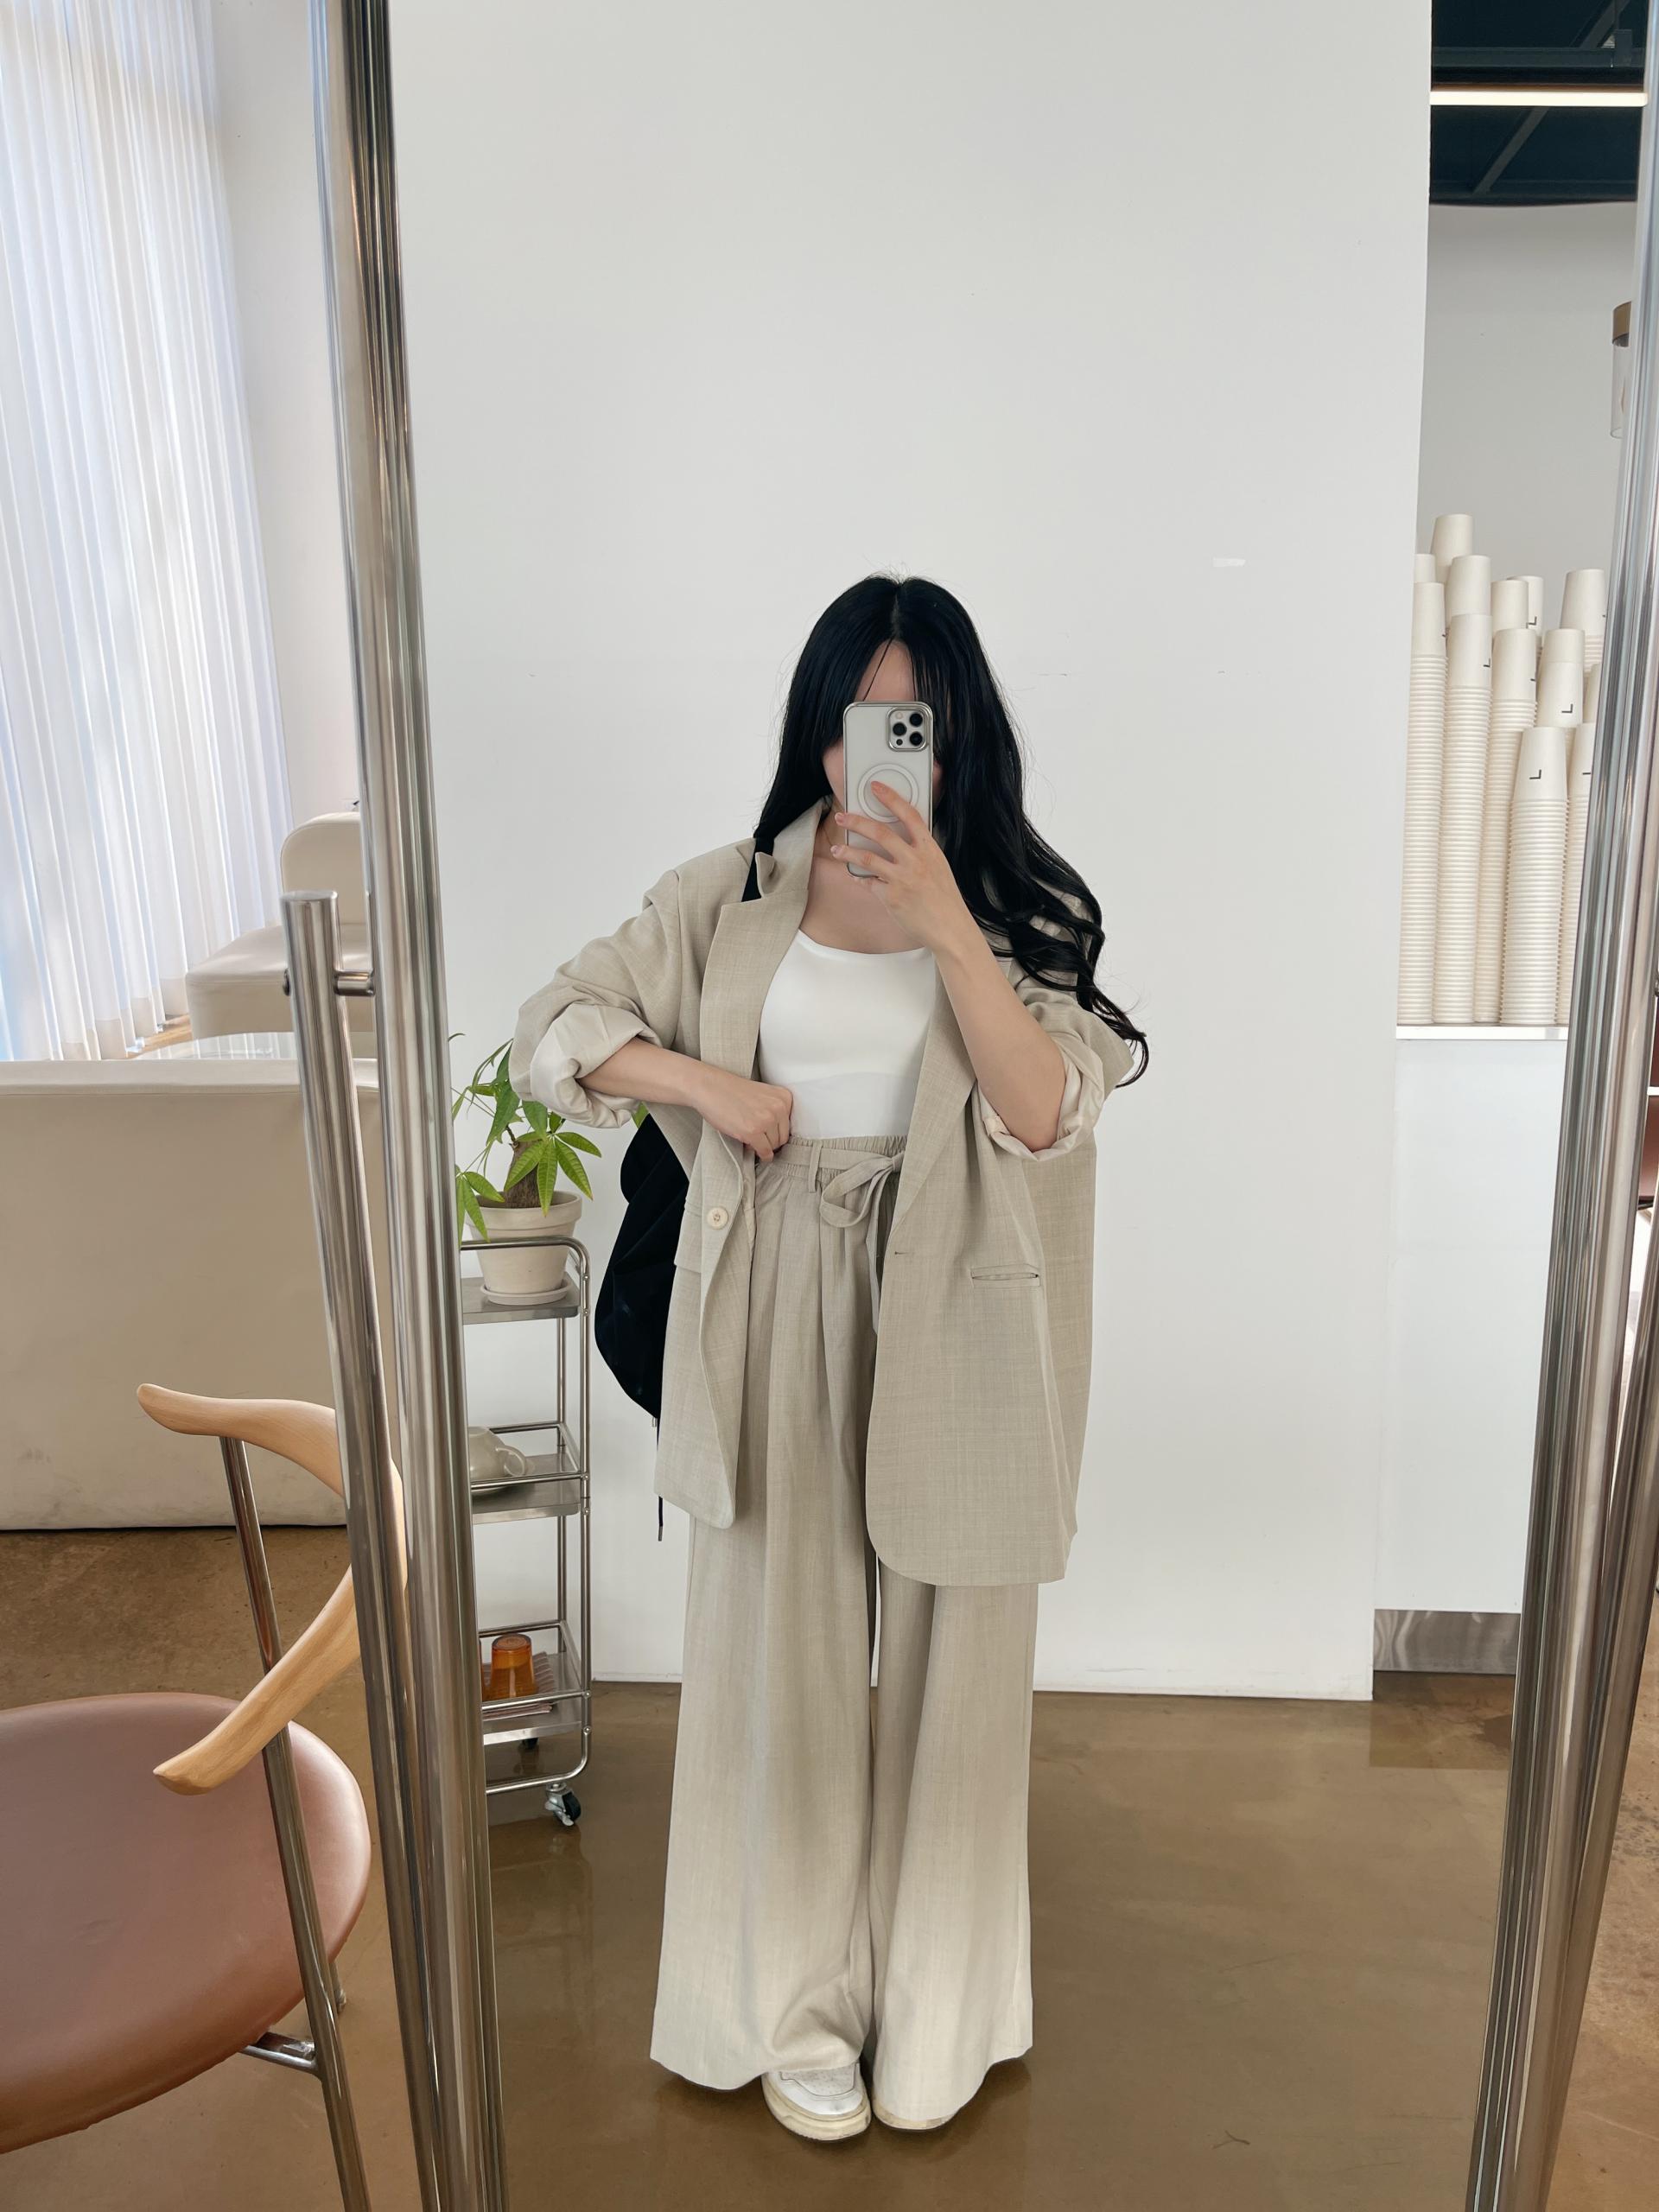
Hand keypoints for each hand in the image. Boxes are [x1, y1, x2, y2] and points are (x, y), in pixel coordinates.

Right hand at [689, 1064, 792, 1158]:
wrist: (710, 1088)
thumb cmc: (731, 1091)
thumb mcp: (762, 1094)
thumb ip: (774, 1109)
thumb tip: (778, 1133)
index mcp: (783, 1097)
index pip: (789, 1123)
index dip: (777, 1130)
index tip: (770, 1133)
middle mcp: (778, 1108)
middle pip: (783, 1137)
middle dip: (771, 1140)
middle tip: (759, 1138)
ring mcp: (766, 1120)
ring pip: (774, 1145)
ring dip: (764, 1146)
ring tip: (751, 1138)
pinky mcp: (753, 1132)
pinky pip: (764, 1151)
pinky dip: (762, 1155)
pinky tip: (756, 1151)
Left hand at [829, 783, 975, 955]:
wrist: (949, 928)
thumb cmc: (944, 899)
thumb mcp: (938, 867)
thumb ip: (919, 852)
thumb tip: (897, 842)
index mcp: (929, 849)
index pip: (909, 815)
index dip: (891, 798)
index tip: (876, 787)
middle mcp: (915, 860)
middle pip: (880, 832)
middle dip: (857, 821)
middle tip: (842, 816)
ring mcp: (902, 878)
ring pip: (866, 857)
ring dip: (847, 851)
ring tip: (837, 849)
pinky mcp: (890, 896)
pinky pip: (868, 883)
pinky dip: (859, 878)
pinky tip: (854, 876)